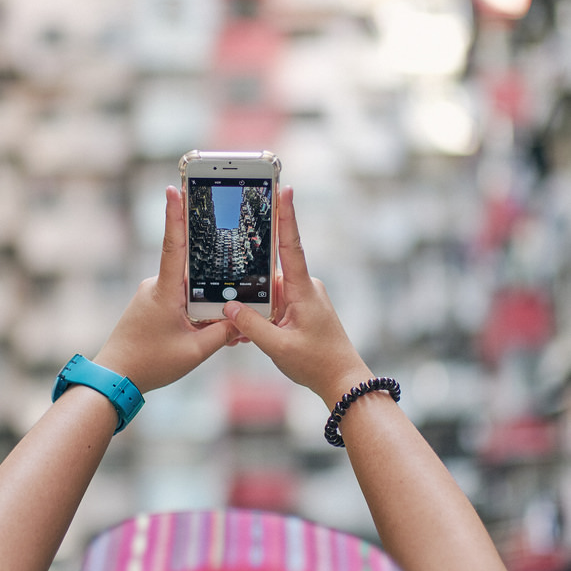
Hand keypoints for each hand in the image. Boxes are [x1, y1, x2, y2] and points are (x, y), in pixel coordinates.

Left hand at [93, 187, 237, 393]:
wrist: (114, 378)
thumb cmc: (150, 364)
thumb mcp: (194, 351)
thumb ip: (222, 333)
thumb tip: (243, 319)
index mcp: (164, 290)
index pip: (174, 246)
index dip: (175, 216)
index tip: (174, 188)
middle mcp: (156, 286)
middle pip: (194, 271)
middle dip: (216, 280)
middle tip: (239, 291)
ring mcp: (152, 294)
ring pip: (189, 289)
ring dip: (206, 304)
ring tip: (220, 330)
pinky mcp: (152, 305)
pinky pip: (180, 300)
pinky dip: (195, 311)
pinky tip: (204, 331)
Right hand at [223, 187, 371, 408]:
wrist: (343, 380)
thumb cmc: (317, 363)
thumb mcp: (278, 347)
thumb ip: (250, 326)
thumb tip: (228, 307)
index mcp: (303, 290)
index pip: (290, 245)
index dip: (286, 216)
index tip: (284, 189)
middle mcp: (304, 287)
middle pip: (266, 273)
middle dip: (245, 287)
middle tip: (229, 305)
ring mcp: (303, 297)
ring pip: (267, 292)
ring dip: (252, 309)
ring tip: (246, 336)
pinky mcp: (300, 308)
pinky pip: (273, 304)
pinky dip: (260, 316)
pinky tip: (251, 336)